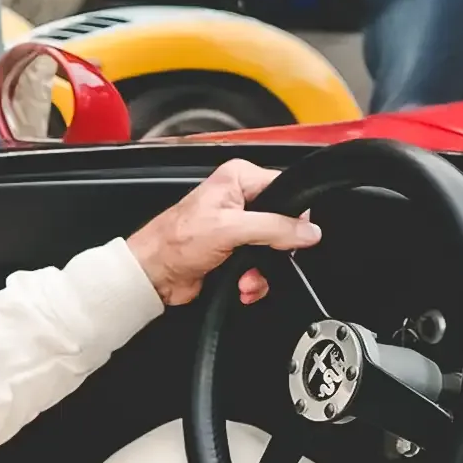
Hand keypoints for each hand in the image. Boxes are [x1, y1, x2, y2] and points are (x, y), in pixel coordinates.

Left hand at [124, 159, 319, 306]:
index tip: (289, 237)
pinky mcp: (235, 251)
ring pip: (274, 250)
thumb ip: (274, 227)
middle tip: (262, 260)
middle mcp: (240, 198)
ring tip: (246, 278)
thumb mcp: (230, 229)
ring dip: (262, 271)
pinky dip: (254, 280)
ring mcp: (238, 226)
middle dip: (274, 252)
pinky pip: (261, 266)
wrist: (155, 275)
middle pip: (283, 224)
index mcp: (239, 178)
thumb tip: (307, 231)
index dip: (293, 216)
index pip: (285, 189)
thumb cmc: (175, 243)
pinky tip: (242, 284)